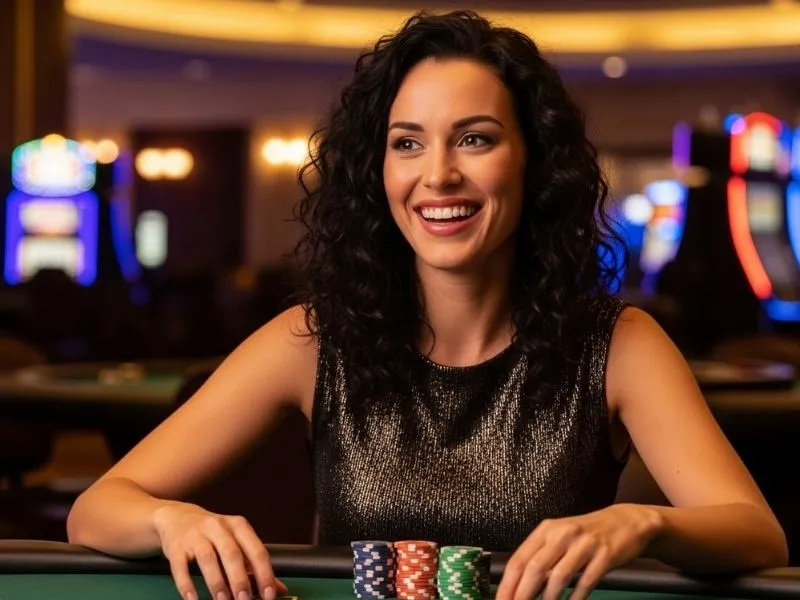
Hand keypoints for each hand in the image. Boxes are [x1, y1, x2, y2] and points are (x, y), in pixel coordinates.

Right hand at [153, 502, 287, 599]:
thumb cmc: (213, 534)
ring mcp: (196, 535)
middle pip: (232, 554)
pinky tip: (193, 599)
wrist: (177, 517)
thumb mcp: (236, 542)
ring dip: (217, 582)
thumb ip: (255, 566)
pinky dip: (187, 584)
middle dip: (240, 580)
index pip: (256, 550)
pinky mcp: (176, 546)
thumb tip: (278, 589)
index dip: (264, 574)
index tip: (269, 595)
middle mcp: (218, 527)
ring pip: (208, 559)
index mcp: (238, 526)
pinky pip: (181, 566)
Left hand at [496, 503, 662, 599]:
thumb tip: (521, 587)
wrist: (625, 521)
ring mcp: (584, 544)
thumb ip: (542, 559)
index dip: (508, 584)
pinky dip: (576, 597)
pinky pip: (586, 581)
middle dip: (522, 594)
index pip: (519, 559)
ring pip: (559, 576)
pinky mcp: (604, 555)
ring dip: (549, 599)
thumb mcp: (560, 539)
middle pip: (535, 567)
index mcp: (546, 530)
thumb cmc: (588, 534)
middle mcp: (562, 534)